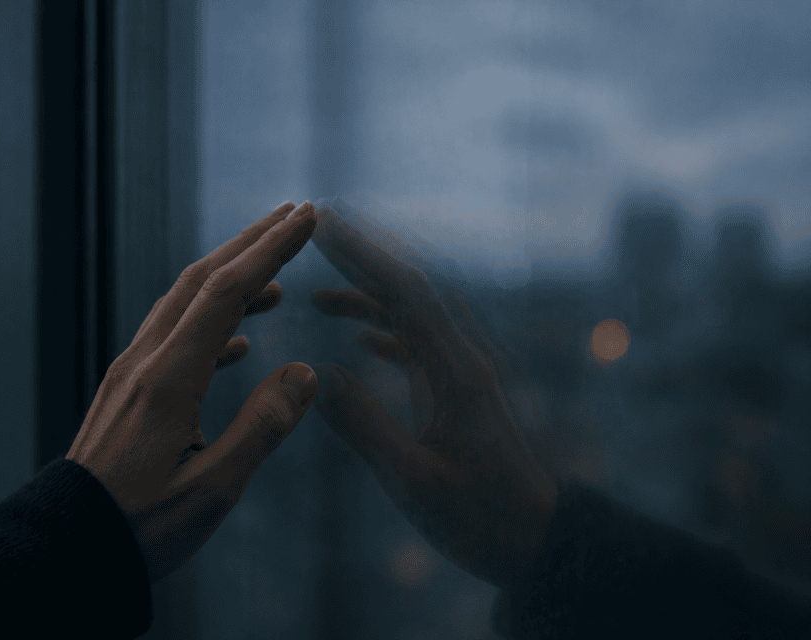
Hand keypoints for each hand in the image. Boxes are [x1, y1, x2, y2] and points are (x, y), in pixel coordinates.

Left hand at [67, 200, 318, 583]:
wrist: (66, 546)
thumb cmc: (142, 525)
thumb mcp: (213, 489)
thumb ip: (263, 428)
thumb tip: (304, 373)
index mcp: (169, 378)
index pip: (226, 292)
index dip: (270, 251)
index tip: (306, 219)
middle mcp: (146, 361)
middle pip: (200, 280)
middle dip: (250, 243)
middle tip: (293, 216)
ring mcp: (131, 373)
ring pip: (184, 302)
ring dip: (230, 277)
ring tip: (275, 278)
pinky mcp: (127, 390)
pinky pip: (174, 335)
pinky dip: (212, 322)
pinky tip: (238, 343)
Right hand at [309, 198, 556, 591]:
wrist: (534, 542)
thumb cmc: (478, 516)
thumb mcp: (412, 478)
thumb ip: (364, 425)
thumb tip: (318, 375)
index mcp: (455, 371)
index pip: (407, 291)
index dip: (364, 252)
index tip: (326, 223)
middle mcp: (462, 360)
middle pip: (411, 290)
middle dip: (366, 257)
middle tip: (320, 230)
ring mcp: (462, 375)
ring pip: (414, 318)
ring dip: (371, 297)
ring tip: (319, 291)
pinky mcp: (460, 394)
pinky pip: (420, 348)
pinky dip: (388, 332)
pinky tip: (360, 336)